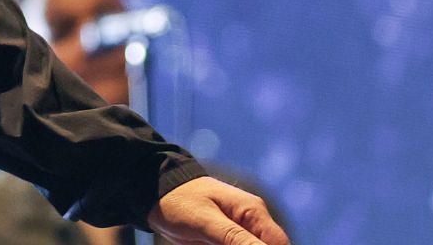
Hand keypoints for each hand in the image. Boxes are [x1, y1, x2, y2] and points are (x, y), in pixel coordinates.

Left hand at [147, 177, 289, 244]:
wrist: (153, 193)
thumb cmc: (179, 201)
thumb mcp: (206, 222)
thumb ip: (237, 238)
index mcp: (253, 212)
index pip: (279, 244)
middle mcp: (251, 221)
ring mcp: (239, 230)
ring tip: (207, 242)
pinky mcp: (226, 239)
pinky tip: (205, 244)